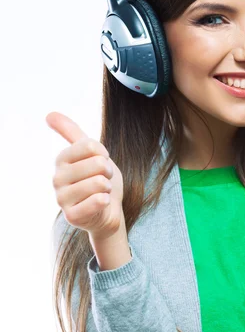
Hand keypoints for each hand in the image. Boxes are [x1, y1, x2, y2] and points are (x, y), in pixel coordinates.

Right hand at [46, 111, 124, 239]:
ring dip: (108, 188)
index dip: (104, 154)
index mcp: (61, 160)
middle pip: (98, 164)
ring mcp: (62, 199)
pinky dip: (106, 201)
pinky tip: (101, 203)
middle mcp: (56, 178)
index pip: (91, 145)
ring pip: (99, 183)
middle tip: (103, 180)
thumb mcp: (90, 153)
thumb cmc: (99, 179)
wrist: (108, 211)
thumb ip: (72, 133)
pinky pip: (97, 201)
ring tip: (101, 192)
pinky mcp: (71, 216)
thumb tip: (49, 114)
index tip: (101, 162)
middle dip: (108, 172)